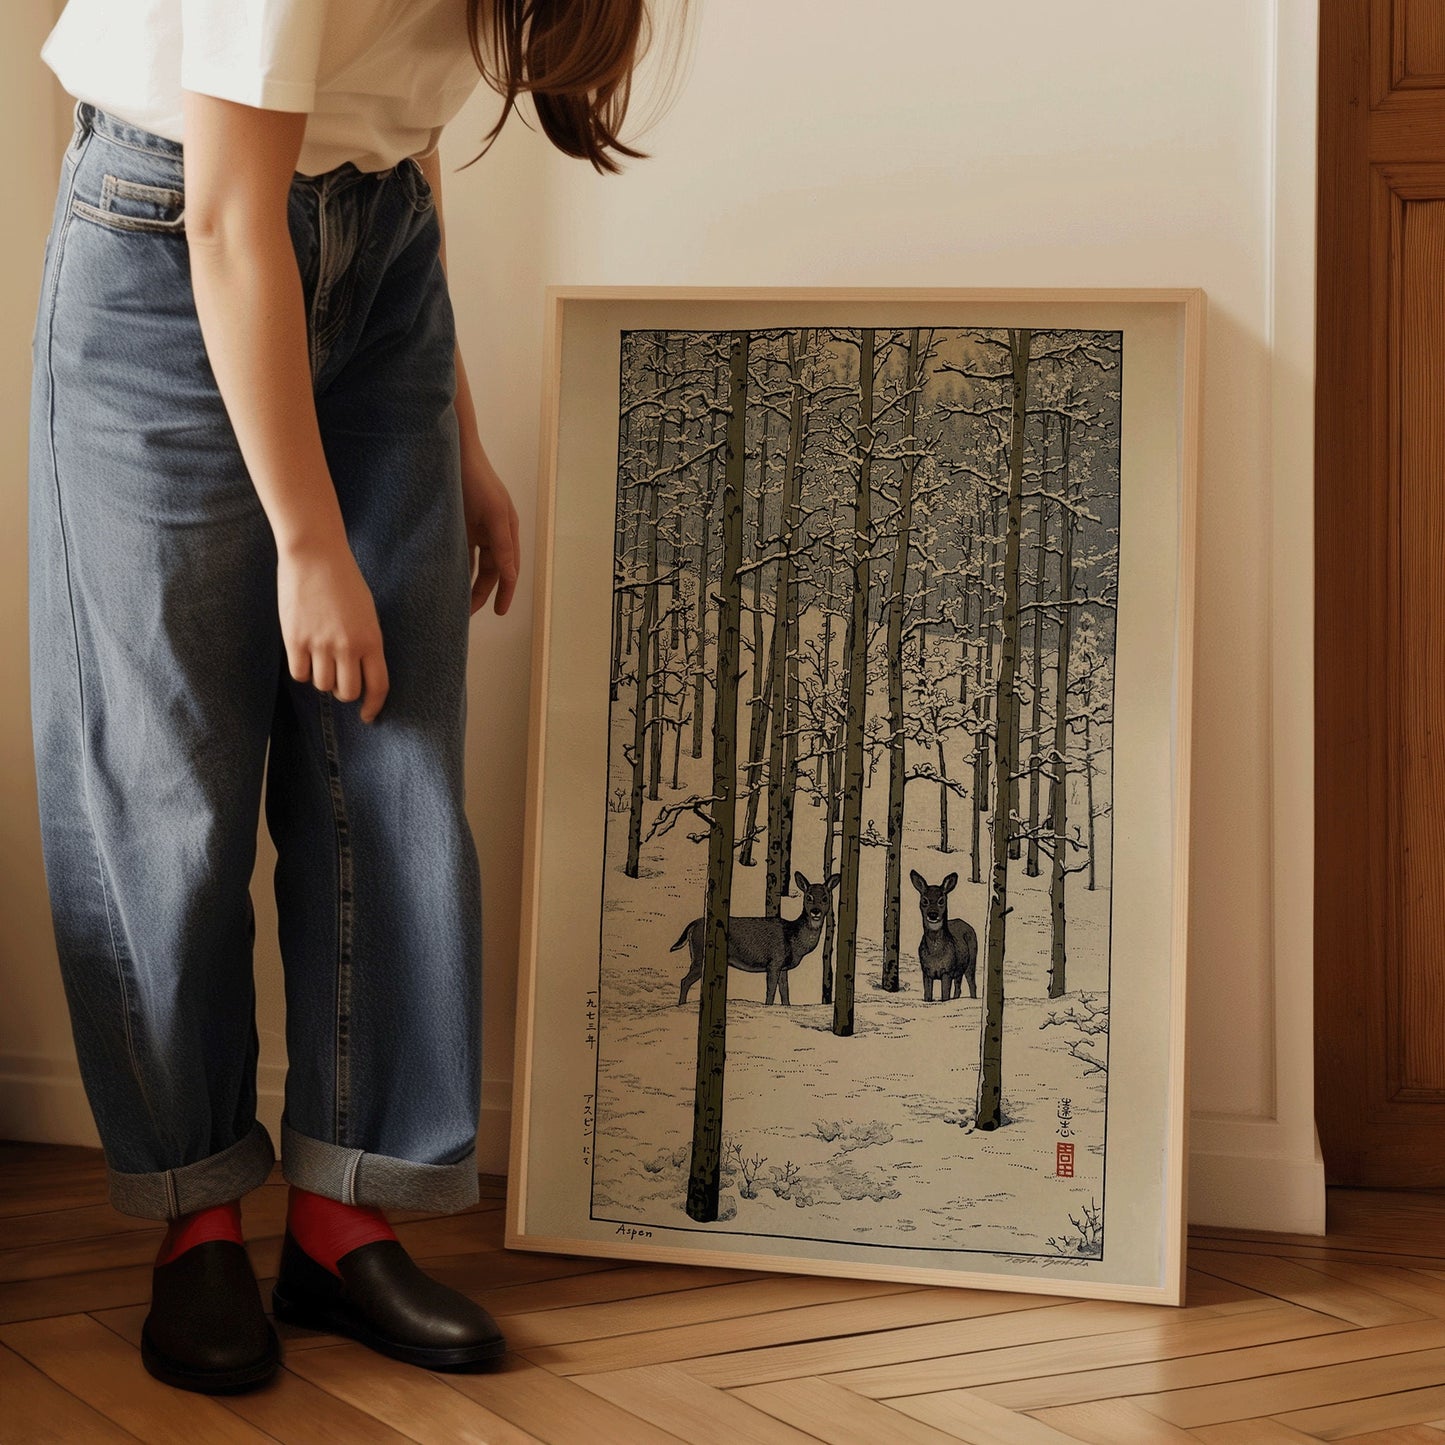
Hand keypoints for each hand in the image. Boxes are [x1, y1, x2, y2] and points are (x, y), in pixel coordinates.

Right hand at [277, 536, 389, 722]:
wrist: (315, 555)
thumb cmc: (344, 582)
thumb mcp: (367, 614)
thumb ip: (365, 644)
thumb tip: (359, 674)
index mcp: (372, 639)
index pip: (378, 686)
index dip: (374, 706)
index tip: (367, 715)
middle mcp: (348, 646)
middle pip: (347, 692)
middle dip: (344, 692)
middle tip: (339, 680)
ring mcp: (320, 644)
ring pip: (322, 685)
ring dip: (322, 678)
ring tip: (320, 658)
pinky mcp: (295, 639)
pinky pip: (299, 674)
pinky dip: (302, 671)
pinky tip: (304, 655)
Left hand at [460, 440, 520, 616]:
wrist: (453, 453)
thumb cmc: (476, 480)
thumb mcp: (493, 514)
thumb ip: (502, 546)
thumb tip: (510, 576)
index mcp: (507, 531)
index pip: (509, 569)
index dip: (505, 592)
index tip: (499, 613)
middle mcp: (493, 533)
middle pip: (490, 571)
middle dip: (482, 592)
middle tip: (466, 614)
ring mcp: (474, 529)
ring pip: (473, 564)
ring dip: (467, 583)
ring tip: (455, 603)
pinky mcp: (456, 525)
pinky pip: (457, 552)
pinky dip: (454, 567)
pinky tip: (444, 580)